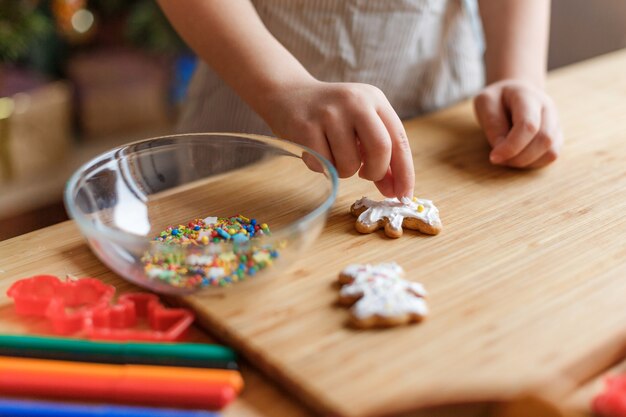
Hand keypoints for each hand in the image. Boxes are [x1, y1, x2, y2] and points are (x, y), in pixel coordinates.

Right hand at [259, 80, 414, 197]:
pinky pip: (323, 165)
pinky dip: (323, 168)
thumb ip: (379, 154)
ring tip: (334, 156)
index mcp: (375, 99)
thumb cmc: (330, 116)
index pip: (399, 140)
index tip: (404, 196)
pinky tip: (316, 152)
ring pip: (350, 163)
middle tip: (366, 175)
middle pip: (380, 149)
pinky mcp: (306, 126)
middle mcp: (355, 101)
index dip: (405, 172)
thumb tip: (394, 190)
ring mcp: (329, 113)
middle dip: (376, 172)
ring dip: (344, 171)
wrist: (287, 94)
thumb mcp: (360, 124)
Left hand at [474, 79, 562, 168]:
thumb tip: (501, 149)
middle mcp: (547, 108)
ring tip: (507, 158)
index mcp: (528, 97)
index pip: (528, 125)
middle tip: (499, 159)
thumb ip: (492, 124)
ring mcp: (555, 122)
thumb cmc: (497, 99)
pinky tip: (518, 158)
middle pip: (544, 140)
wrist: (514, 92)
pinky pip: (551, 156)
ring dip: (526, 162)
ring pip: (550, 150)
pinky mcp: (556, 136)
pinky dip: (533, 163)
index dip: (512, 146)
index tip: (493, 157)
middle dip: (519, 157)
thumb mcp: (485, 103)